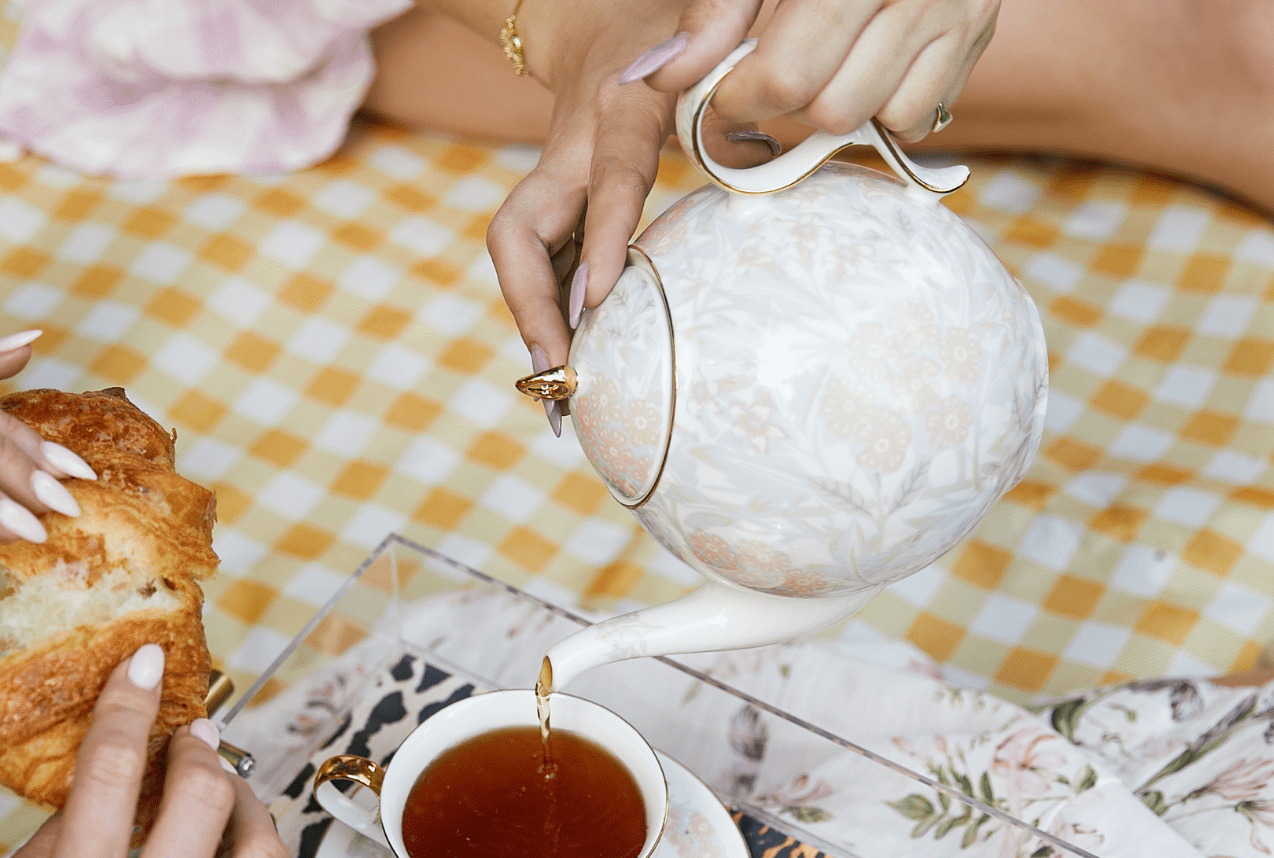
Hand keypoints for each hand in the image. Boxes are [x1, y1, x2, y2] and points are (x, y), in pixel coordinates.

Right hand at [0, 645, 291, 857]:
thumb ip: (53, 844)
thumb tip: (104, 782)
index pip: (118, 774)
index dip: (134, 703)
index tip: (146, 664)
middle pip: (208, 801)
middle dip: (201, 750)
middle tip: (190, 738)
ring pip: (263, 855)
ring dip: (247, 808)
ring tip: (223, 793)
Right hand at [486, 0, 997, 365]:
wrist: (595, 23)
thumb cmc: (666, 24)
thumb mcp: (705, 19)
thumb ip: (723, 49)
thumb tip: (754, 123)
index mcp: (616, 110)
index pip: (607, 179)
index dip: (599, 237)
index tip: (596, 299)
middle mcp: (568, 154)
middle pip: (520, 238)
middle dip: (532, 308)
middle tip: (555, 372)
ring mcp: (553, 188)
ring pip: (524, 267)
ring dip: (535, 332)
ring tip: (556, 403)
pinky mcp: (554, 216)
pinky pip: (542, 276)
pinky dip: (548, 326)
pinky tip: (562, 376)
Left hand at [642, 0, 998, 139]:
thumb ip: (716, 9)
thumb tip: (663, 77)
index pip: (786, 76)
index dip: (738, 96)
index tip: (718, 90)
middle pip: (831, 108)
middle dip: (787, 103)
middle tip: (765, 77)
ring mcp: (957, 10)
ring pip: (878, 118)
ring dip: (836, 107)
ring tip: (818, 64)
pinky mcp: (978, 32)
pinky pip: (920, 115)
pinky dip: (885, 107)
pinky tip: (864, 65)